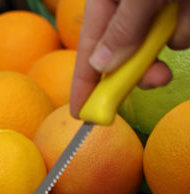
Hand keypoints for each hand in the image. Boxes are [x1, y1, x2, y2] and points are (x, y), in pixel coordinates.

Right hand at [70, 0, 189, 117]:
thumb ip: (122, 28)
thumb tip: (101, 65)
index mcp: (104, 2)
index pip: (87, 51)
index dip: (83, 86)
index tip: (82, 115)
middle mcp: (124, 9)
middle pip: (122, 57)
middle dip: (140, 70)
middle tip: (158, 77)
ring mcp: (151, 10)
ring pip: (152, 49)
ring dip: (167, 43)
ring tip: (181, 19)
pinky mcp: (175, 11)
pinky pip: (176, 35)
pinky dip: (184, 29)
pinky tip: (186, 8)